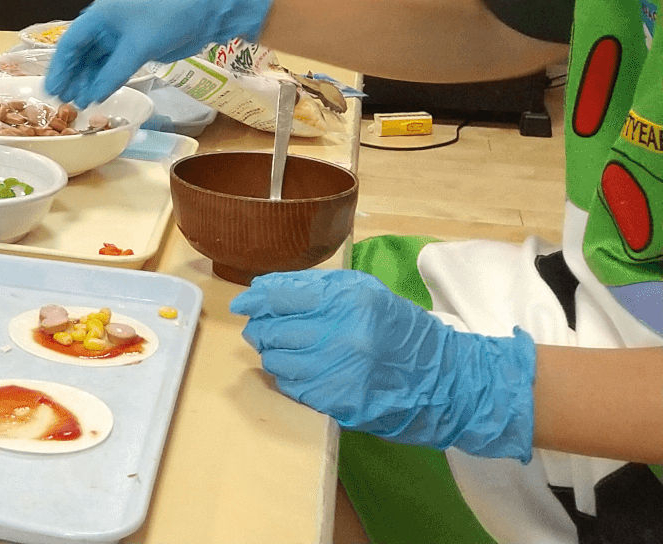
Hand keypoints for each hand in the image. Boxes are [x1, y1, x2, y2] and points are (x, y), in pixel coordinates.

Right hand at [45, 0, 273, 107]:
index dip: (59, 67)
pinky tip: (97, 95)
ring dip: (87, 82)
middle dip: (71, 77)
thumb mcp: (138, 48)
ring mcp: (119, 37)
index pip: (70, 43)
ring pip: (95, 62)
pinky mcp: (133, 48)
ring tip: (78, 103)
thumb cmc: (168, 19)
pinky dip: (104, 80)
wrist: (204, 13)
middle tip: (61, 101)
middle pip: (80, 54)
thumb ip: (113, 74)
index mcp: (100, 15)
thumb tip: (91, 98)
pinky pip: (111, 66)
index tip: (51, 88)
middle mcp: (105, 25)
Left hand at [231, 270, 536, 460]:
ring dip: (274, 354)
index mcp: (351, 300)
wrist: (445, 380)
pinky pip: (291, 387)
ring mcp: (340, 372)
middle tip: (265, 329)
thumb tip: (260, 289)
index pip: (282, 296)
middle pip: (272, 330)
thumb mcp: (365, 292)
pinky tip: (305, 370)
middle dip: (262, 328)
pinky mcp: (339, 402)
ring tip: (289, 349)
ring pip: (276, 361)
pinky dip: (289, 377)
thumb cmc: (400, 329)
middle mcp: (343, 335)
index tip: (243, 302)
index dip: (255, 299)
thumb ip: (313, 286)